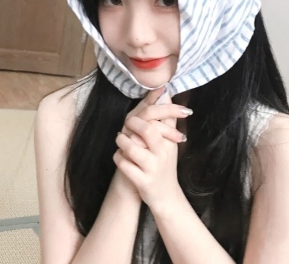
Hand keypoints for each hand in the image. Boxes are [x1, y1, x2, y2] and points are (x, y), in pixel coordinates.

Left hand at [113, 90, 190, 210]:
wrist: (165, 196)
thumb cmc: (163, 164)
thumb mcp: (169, 141)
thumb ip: (167, 117)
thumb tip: (165, 92)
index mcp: (170, 141)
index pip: (164, 117)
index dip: (151, 106)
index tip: (142, 105)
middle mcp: (163, 153)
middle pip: (148, 130)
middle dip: (134, 123)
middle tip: (128, 123)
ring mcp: (152, 168)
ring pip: (132, 147)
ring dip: (122, 140)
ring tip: (121, 139)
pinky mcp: (142, 181)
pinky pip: (124, 164)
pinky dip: (118, 157)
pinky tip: (120, 156)